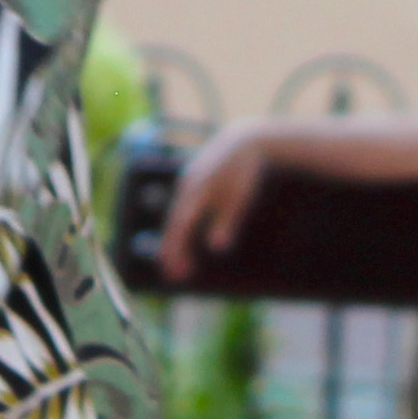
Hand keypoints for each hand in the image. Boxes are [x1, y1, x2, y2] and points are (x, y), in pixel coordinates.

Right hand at [157, 122, 280, 280]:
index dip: (176, 251)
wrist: (245, 141)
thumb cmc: (244, 172)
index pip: (179, 227)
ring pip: (177, 216)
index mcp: (195, 192)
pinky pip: (183, 209)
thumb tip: (217, 248)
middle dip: (172, 251)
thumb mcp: (239, 198)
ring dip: (176, 240)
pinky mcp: (193, 182)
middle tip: (174, 277)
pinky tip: (188, 238)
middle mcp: (185, 187)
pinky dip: (182, 227)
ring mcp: (187, 183)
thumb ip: (227, 222)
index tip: (177, 274)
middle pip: (174, 224)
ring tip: (179, 265)